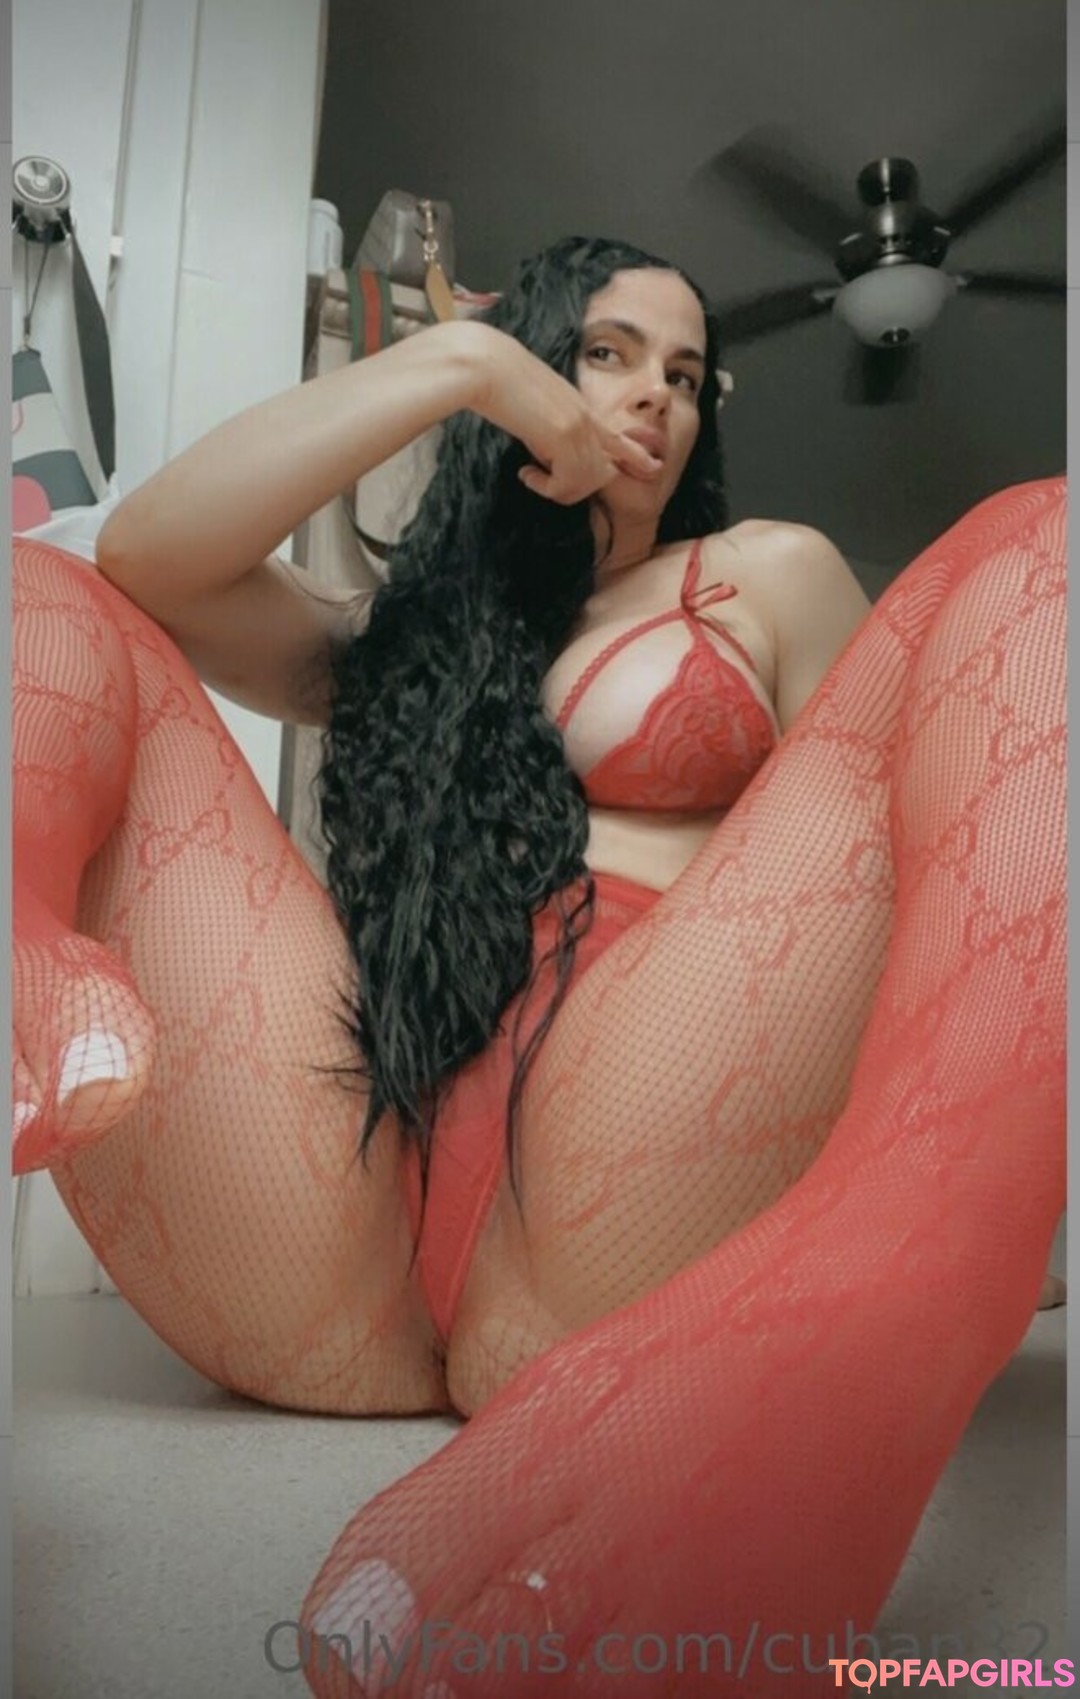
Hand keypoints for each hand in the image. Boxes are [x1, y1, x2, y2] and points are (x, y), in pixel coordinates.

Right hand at [465, 323, 663, 503]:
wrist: (485, 364)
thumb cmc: (496, 380)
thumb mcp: (534, 405)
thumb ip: (549, 426)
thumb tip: (548, 451)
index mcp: (579, 407)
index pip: (616, 436)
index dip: (635, 454)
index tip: (653, 466)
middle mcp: (585, 417)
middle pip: (604, 473)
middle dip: (577, 489)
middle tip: (541, 480)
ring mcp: (578, 426)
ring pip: (587, 482)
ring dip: (557, 490)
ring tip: (532, 476)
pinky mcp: (564, 435)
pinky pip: (566, 483)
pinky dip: (544, 488)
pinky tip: (525, 473)